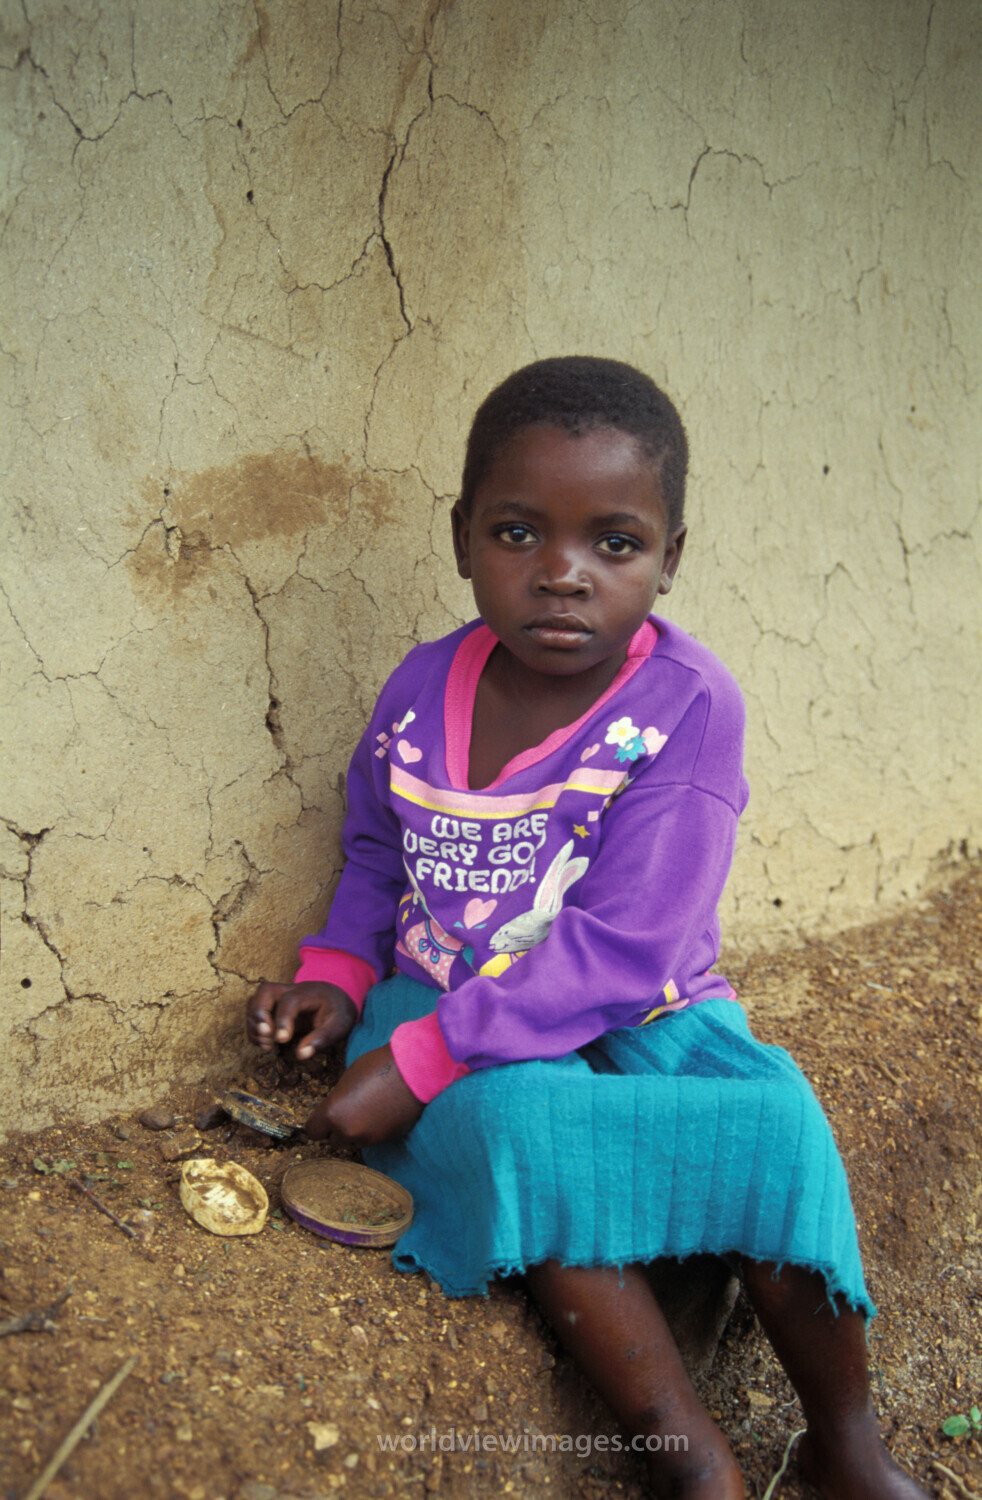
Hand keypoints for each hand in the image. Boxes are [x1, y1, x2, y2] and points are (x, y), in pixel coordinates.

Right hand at [246, 980, 357, 1060]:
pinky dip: (254, 1029)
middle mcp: (290, 991)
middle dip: (259, 1013)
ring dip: (254, 1024)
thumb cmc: (338, 1012)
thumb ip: (322, 1039)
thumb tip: (301, 1054)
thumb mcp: (339, 1025)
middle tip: (266, 1035)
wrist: (337, 1001)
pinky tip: (266, 1044)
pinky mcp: (272, 1007)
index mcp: (309, 993)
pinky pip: (255, 1013)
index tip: (281, 1040)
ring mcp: (279, 997)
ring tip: (267, 1045)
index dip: (282, 1020)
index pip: (289, 1001)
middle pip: (265, 991)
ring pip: (255, 1001)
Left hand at [305, 1044, 423, 1146]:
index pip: (312, 1131)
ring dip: (356, 1130)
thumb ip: (336, 1100)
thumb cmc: (378, 1066)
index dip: (318, 1123)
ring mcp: (368, 1137)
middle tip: (348, 1110)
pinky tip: (380, 1113)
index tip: (325, 1116)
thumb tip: (333, 1111)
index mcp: (332, 1112)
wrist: (412, 1070)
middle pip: (332, 1140)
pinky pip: (371, 1139)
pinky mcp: (385, 1139)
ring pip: (353, 1141)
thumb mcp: (346, 1079)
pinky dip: (372, 1130)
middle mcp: (347, 1130)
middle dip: (338, 1128)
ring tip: (367, 1109)